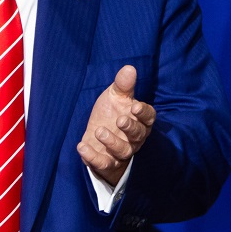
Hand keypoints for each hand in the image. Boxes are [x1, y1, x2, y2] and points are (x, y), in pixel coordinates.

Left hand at [77, 65, 155, 185]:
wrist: (97, 138)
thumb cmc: (111, 113)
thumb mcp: (115, 97)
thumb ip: (123, 85)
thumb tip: (129, 68)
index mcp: (140, 121)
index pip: (149, 117)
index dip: (144, 113)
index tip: (135, 107)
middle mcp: (135, 138)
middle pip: (138, 135)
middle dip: (130, 128)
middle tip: (120, 120)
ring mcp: (121, 152)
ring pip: (123, 151)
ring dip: (112, 142)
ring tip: (99, 130)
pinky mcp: (107, 163)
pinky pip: (104, 163)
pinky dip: (93, 157)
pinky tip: (81, 146)